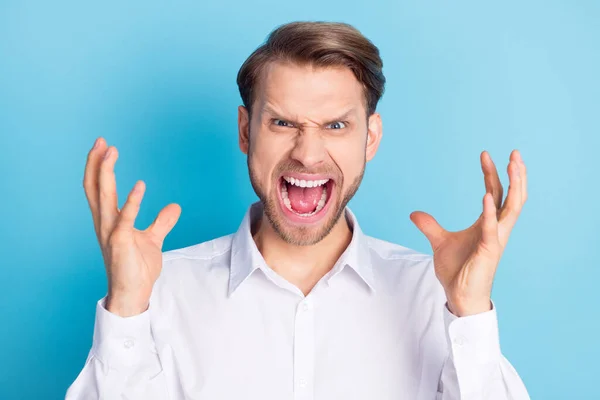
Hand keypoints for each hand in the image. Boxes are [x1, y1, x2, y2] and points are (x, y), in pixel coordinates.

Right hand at [83, 137, 181, 316]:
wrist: (133, 294)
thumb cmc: (137, 269)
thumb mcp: (152, 240)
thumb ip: (161, 222)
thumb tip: (174, 207)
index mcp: (109, 221)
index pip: (98, 189)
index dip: (99, 168)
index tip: (104, 147)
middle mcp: (104, 224)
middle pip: (95, 187)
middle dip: (97, 163)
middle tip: (101, 140)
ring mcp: (110, 232)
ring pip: (103, 197)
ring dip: (106, 173)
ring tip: (111, 151)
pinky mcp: (120, 243)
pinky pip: (125, 218)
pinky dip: (132, 201)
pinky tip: (140, 185)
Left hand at [409, 150, 527, 316]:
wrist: (460, 296)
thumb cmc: (458, 271)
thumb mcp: (440, 242)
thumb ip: (430, 226)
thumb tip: (414, 214)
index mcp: (488, 225)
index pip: (495, 193)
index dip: (492, 174)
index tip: (485, 154)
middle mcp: (497, 229)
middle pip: (513, 197)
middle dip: (516, 175)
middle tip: (516, 153)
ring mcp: (496, 239)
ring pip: (512, 208)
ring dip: (514, 186)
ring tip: (513, 165)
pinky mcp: (489, 250)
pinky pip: (491, 228)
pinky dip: (490, 212)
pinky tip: (487, 195)